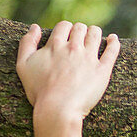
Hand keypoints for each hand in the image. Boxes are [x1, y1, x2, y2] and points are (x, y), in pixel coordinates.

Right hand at [17, 20, 120, 136]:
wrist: (57, 110)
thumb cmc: (39, 91)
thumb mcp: (23, 66)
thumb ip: (27, 43)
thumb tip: (35, 27)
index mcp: (55, 45)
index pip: (64, 26)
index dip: (66, 29)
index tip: (67, 36)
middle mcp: (73, 48)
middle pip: (80, 28)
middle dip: (81, 31)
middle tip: (81, 39)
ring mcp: (89, 58)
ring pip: (95, 34)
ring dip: (95, 33)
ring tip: (96, 37)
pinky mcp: (102, 71)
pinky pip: (112, 50)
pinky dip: (113, 42)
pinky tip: (113, 39)